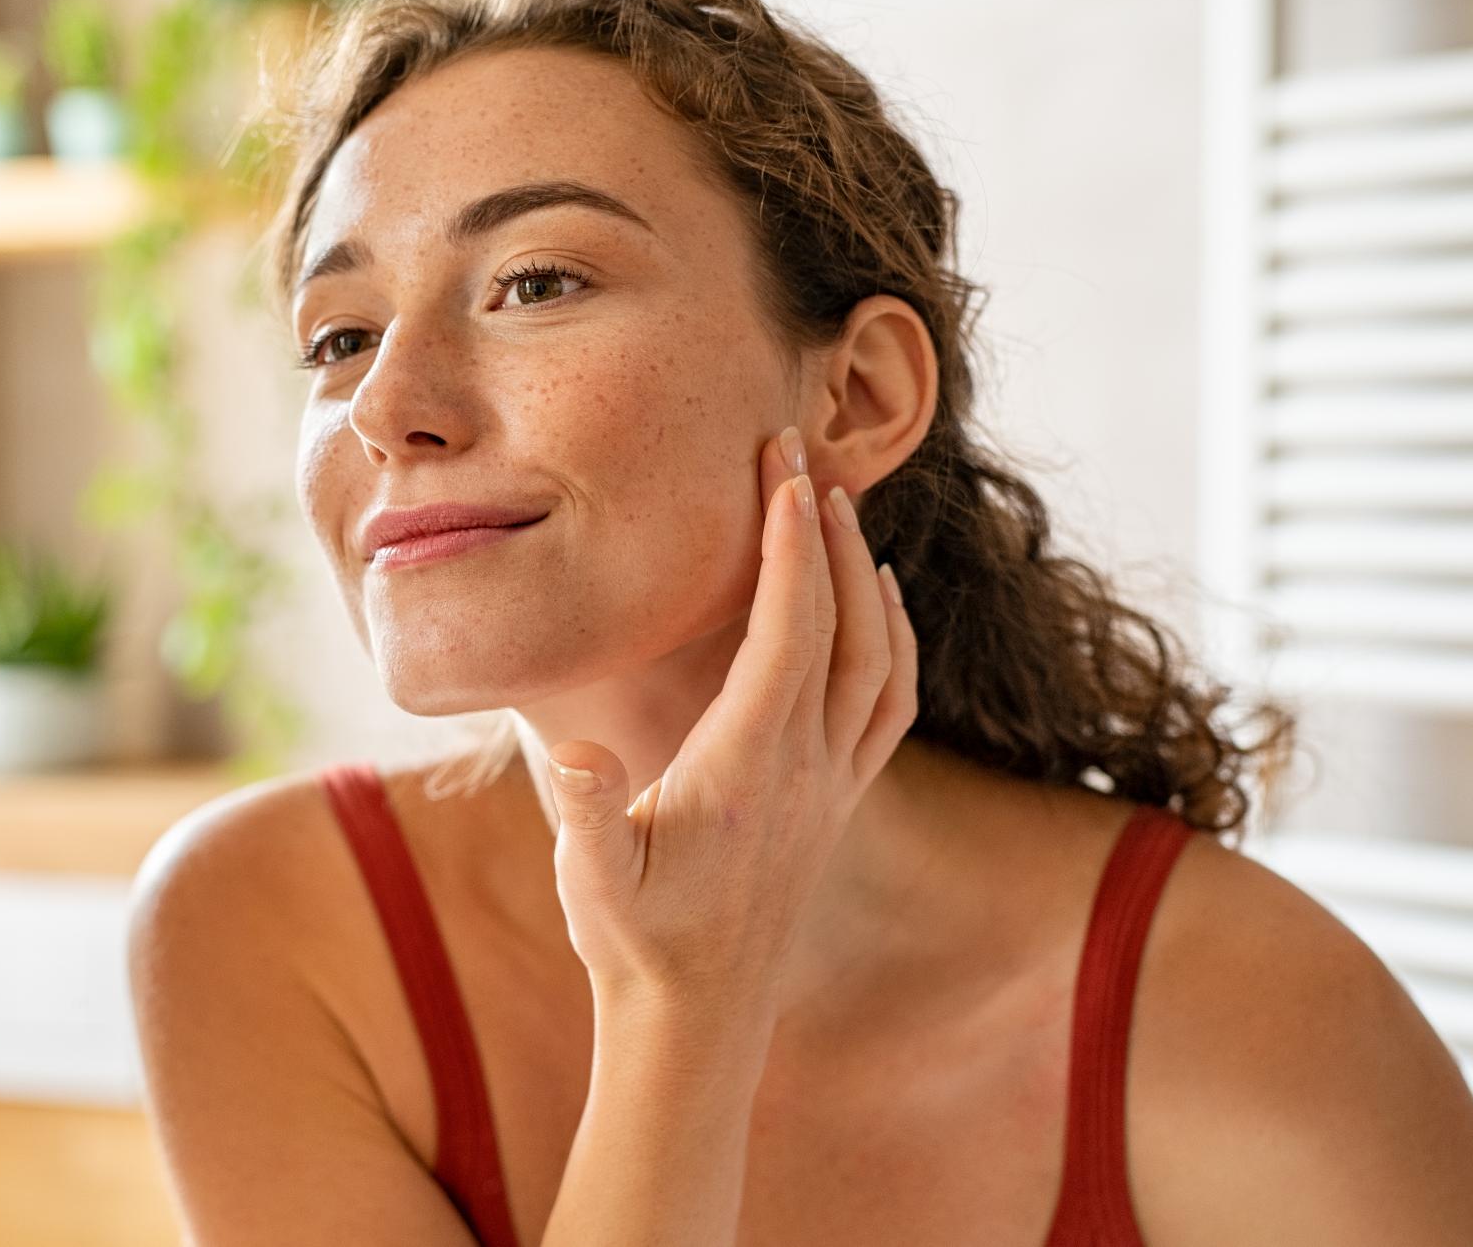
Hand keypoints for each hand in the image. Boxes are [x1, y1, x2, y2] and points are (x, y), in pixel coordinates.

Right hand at [544, 428, 917, 1012]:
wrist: (696, 1020)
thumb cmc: (634, 943)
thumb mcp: (592, 881)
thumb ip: (589, 813)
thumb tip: (578, 754)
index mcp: (751, 766)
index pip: (789, 631)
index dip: (788, 545)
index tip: (778, 469)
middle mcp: (808, 768)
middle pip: (843, 625)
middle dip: (824, 531)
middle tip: (796, 453)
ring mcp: (832, 786)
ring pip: (881, 659)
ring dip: (865, 577)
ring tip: (835, 509)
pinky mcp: (837, 803)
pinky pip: (889, 703)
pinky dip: (893, 638)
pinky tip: (876, 606)